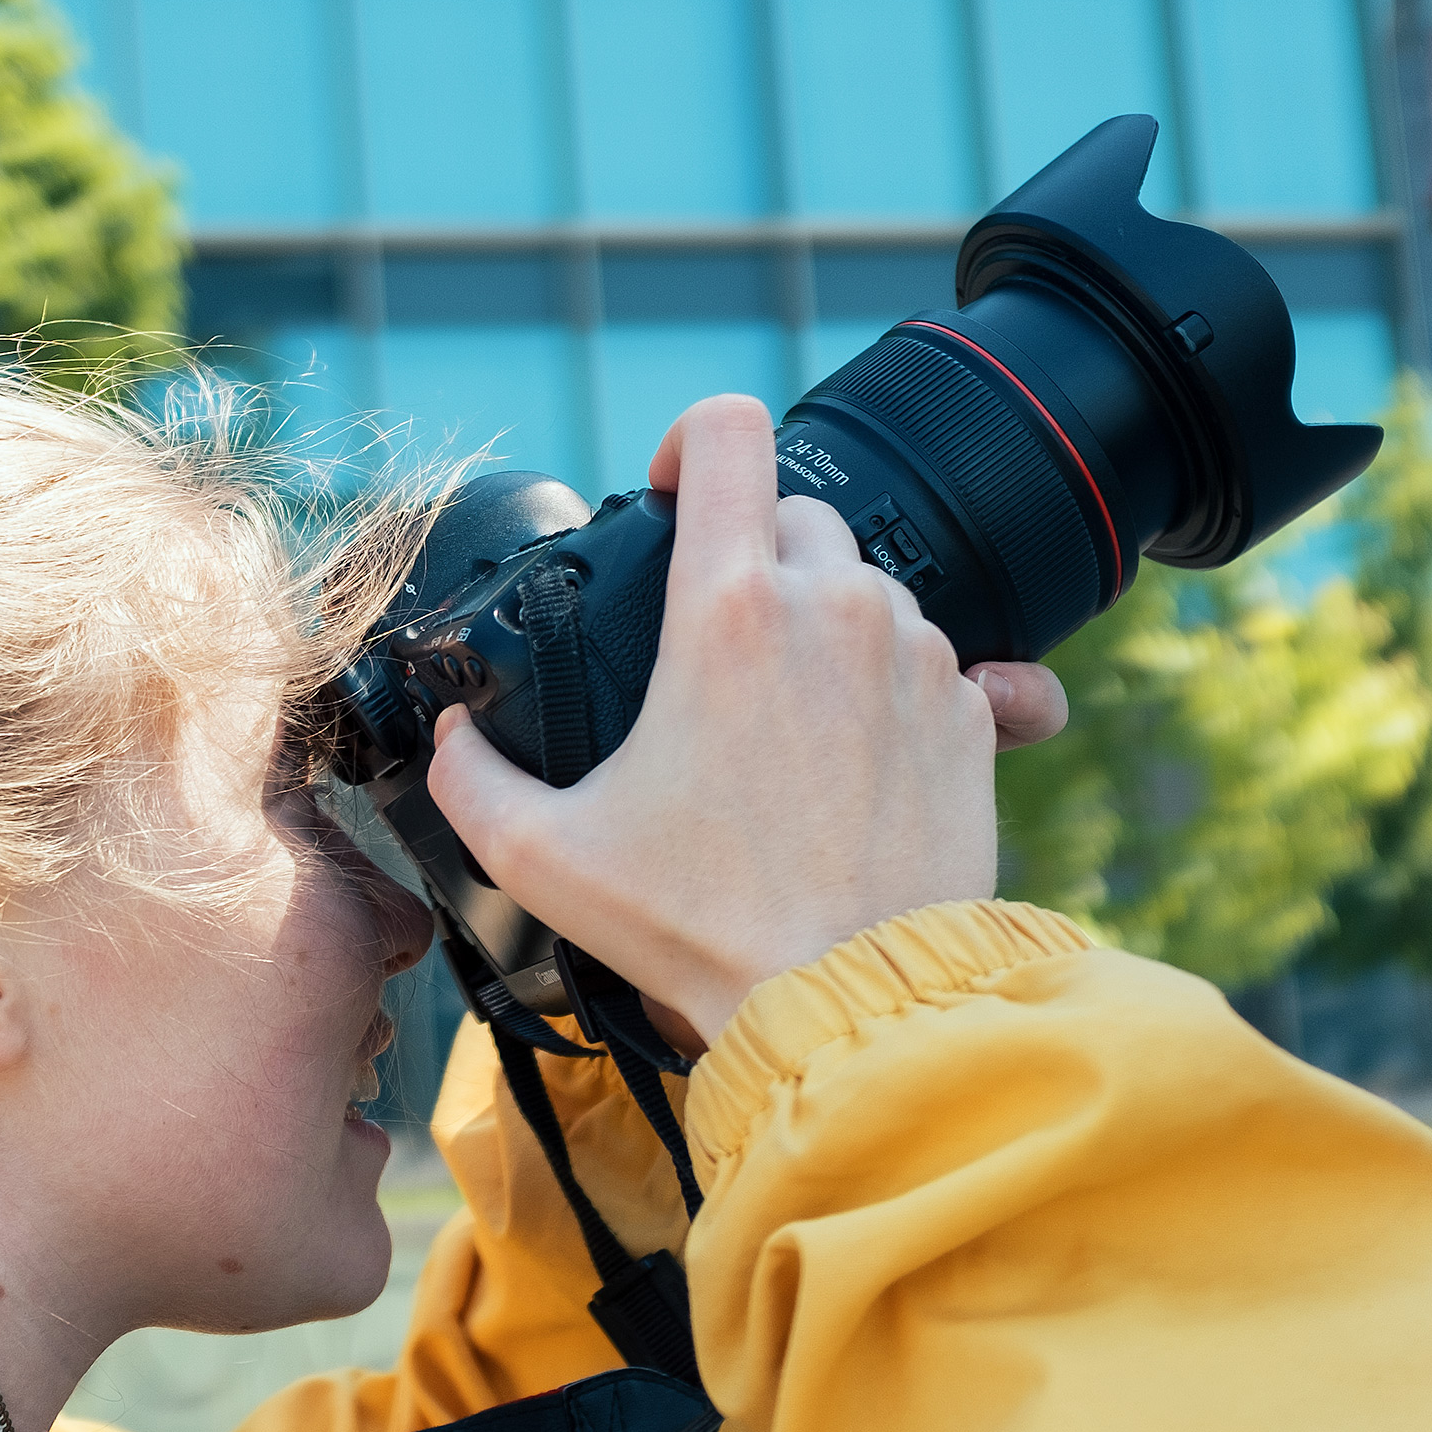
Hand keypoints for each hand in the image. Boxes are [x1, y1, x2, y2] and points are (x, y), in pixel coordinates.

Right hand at [425, 395, 1067, 1049]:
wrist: (856, 999)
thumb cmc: (701, 928)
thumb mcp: (542, 858)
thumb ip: (471, 781)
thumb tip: (456, 740)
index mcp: (728, 608)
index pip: (725, 431)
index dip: (687, 443)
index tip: (670, 499)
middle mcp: (835, 606)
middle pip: (794, 515)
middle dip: (751, 562)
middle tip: (712, 657)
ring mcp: (919, 655)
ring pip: (865, 588)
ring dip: (822, 631)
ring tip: (782, 732)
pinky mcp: (975, 714)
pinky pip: (935, 662)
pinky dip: (893, 693)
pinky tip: (856, 765)